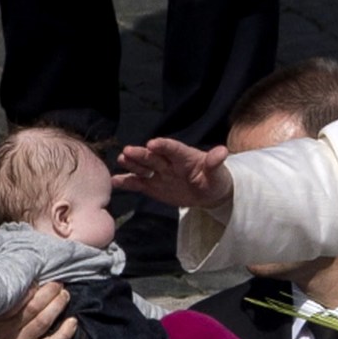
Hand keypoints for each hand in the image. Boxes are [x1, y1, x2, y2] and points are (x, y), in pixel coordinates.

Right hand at [0, 282, 75, 338]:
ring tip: (64, 294)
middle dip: (50, 292)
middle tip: (58, 284)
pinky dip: (65, 332)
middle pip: (33, 307)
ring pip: (44, 321)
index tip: (40, 278)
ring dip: (58, 305)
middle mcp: (4, 332)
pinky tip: (73, 321)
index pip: (15, 298)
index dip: (32, 286)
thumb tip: (8, 270)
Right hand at [112, 138, 232, 208]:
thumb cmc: (215, 179)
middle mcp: (169, 162)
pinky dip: (127, 182)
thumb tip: (222, 151)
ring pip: (144, 167)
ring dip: (132, 164)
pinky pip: (139, 183)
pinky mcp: (153, 186)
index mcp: (185, 156)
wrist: (210, 194)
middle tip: (128, 151)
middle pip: (154, 156)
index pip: (173, 148)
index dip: (163, 146)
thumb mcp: (218, 173)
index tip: (152, 144)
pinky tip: (114, 181)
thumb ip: (215, 163)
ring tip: (122, 160)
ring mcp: (160, 173)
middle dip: (141, 154)